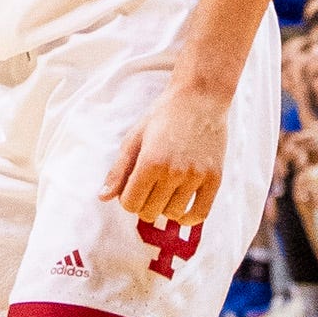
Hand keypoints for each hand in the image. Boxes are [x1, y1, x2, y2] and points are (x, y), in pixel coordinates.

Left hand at [100, 74, 228, 225]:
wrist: (199, 98)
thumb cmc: (163, 115)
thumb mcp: (134, 137)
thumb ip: (119, 170)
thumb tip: (103, 197)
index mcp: (150, 161)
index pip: (130, 203)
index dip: (127, 198)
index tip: (132, 186)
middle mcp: (173, 172)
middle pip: (149, 212)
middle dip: (144, 203)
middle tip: (148, 187)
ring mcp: (196, 177)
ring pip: (172, 214)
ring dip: (164, 208)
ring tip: (165, 191)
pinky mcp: (214, 179)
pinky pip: (200, 214)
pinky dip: (187, 218)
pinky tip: (180, 209)